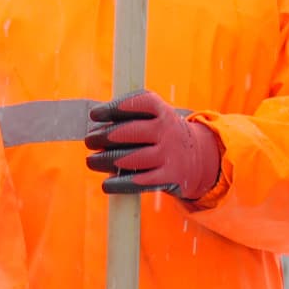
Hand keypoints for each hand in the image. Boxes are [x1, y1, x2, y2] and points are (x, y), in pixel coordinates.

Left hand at [86, 92, 225, 201]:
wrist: (198, 157)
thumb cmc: (162, 134)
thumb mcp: (154, 116)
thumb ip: (128, 116)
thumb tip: (95, 128)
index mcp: (161, 110)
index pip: (136, 104)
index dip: (113, 108)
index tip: (95, 115)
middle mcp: (167, 130)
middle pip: (130, 132)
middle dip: (103, 136)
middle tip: (90, 141)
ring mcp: (169, 154)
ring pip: (131, 158)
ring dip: (105, 160)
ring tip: (91, 161)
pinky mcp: (169, 177)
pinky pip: (140, 181)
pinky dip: (120, 184)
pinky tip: (106, 184)